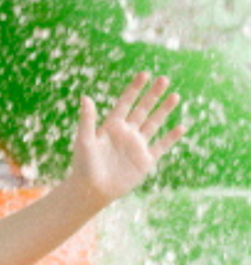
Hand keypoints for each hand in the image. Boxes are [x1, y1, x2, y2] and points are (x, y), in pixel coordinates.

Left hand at [70, 72, 186, 206]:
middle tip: (164, 79)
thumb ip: (87, 119)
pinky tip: (181, 127)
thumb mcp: (84, 140)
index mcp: (111, 127)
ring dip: (164, 110)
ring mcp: (136, 146)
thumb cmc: (83, 166)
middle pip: (142, 110)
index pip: (125, 103)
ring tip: (175, 96)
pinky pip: (161, 146)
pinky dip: (171, 138)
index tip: (144, 74)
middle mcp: (126, 133)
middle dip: (153, 95)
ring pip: (153, 124)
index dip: (134, 89)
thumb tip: (85, 97)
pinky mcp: (145, 160)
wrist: (91, 191)